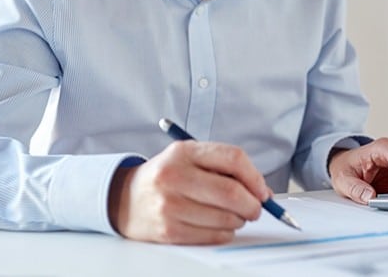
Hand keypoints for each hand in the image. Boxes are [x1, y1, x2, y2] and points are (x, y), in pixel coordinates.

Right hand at [108, 140, 269, 243]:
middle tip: (255, 208)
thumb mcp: (189, 157)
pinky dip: (224, 233)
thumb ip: (224, 166)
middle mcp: (175, 175)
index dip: (255, 176)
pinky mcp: (169, 230)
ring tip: (231, 215)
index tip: (261, 190)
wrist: (126, 199)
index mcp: (184, 151)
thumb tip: (262, 191)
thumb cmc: (167, 177)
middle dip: (252, 204)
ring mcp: (170, 204)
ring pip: (226, 218)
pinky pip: (213, 236)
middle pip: (232, 192)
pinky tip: (217, 225)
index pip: (233, 158)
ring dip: (238, 220)